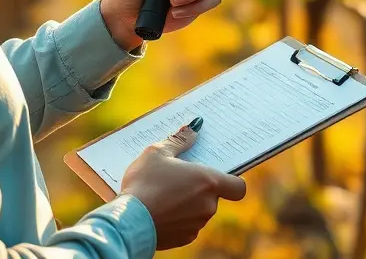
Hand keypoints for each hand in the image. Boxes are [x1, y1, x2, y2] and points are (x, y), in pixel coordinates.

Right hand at [120, 121, 246, 249]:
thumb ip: (180, 139)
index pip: (238, 187)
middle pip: (213, 196)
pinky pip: (187, 225)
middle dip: (199, 189)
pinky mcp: (184, 239)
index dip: (232, 181)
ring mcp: (197, 224)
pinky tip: (160, 210)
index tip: (217, 176)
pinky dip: (177, 219)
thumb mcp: (157, 152)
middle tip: (177, 180)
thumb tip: (195, 126)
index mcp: (208, 182)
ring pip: (199, 211)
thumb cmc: (144, 182)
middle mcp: (208, 205)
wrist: (128, 220)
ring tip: (164, 195)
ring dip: (188, 204)